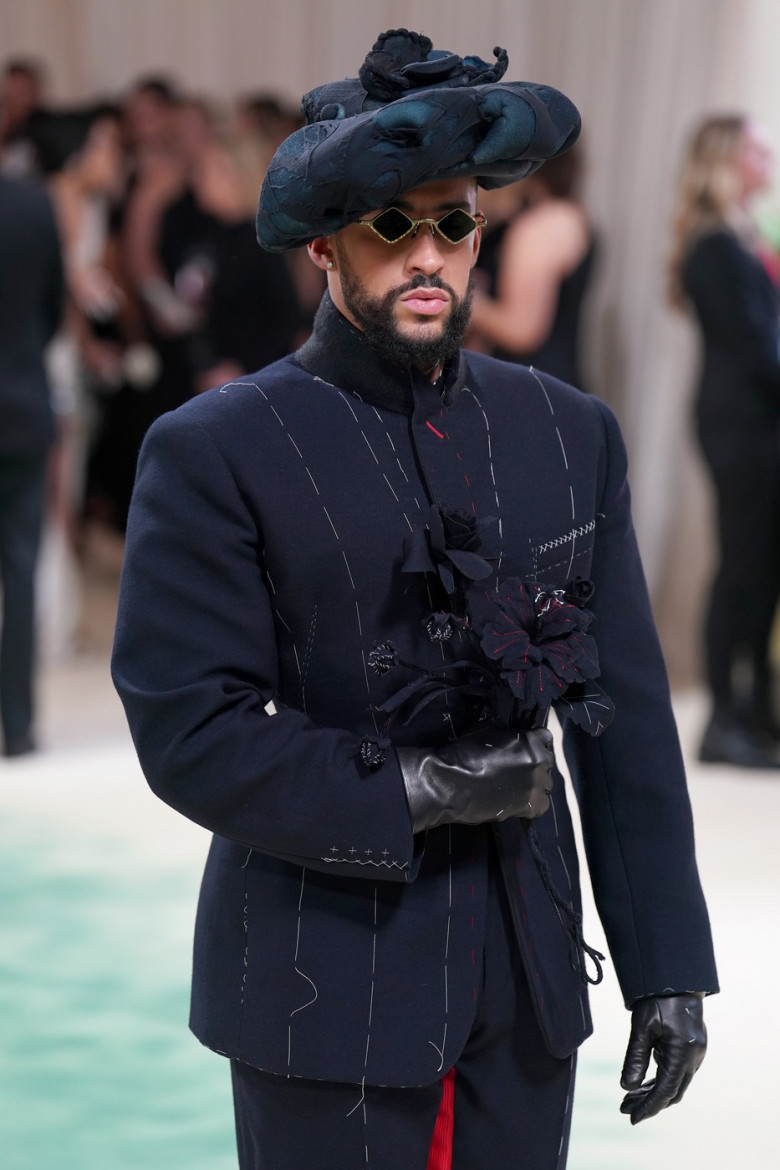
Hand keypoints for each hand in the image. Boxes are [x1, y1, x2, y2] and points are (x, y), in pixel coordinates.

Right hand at [396, 726, 553, 832]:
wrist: (450, 783)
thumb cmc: (465, 753)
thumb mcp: (486, 730)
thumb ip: (506, 733)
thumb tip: (510, 735)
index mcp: (530, 741)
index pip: (545, 737)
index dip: (534, 742)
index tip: (525, 747)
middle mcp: (539, 762)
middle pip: (548, 761)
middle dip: (536, 763)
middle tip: (518, 768)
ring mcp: (536, 785)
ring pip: (547, 784)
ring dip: (535, 784)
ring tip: (517, 787)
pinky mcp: (530, 806)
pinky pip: (542, 805)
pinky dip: (533, 804)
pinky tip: (519, 802)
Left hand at [620, 993, 706, 1123]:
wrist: (678, 978)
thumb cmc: (658, 998)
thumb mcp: (642, 1026)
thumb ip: (635, 1058)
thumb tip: (627, 1086)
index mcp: (683, 1054)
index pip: (664, 1092)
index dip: (648, 1107)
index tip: (630, 1117)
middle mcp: (694, 1059)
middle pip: (671, 1092)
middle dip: (648, 1102)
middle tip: (625, 1107)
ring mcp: (697, 1055)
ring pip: (676, 1084)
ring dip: (654, 1092)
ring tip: (630, 1097)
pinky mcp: (694, 1049)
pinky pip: (678, 1073)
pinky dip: (662, 1080)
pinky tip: (646, 1082)